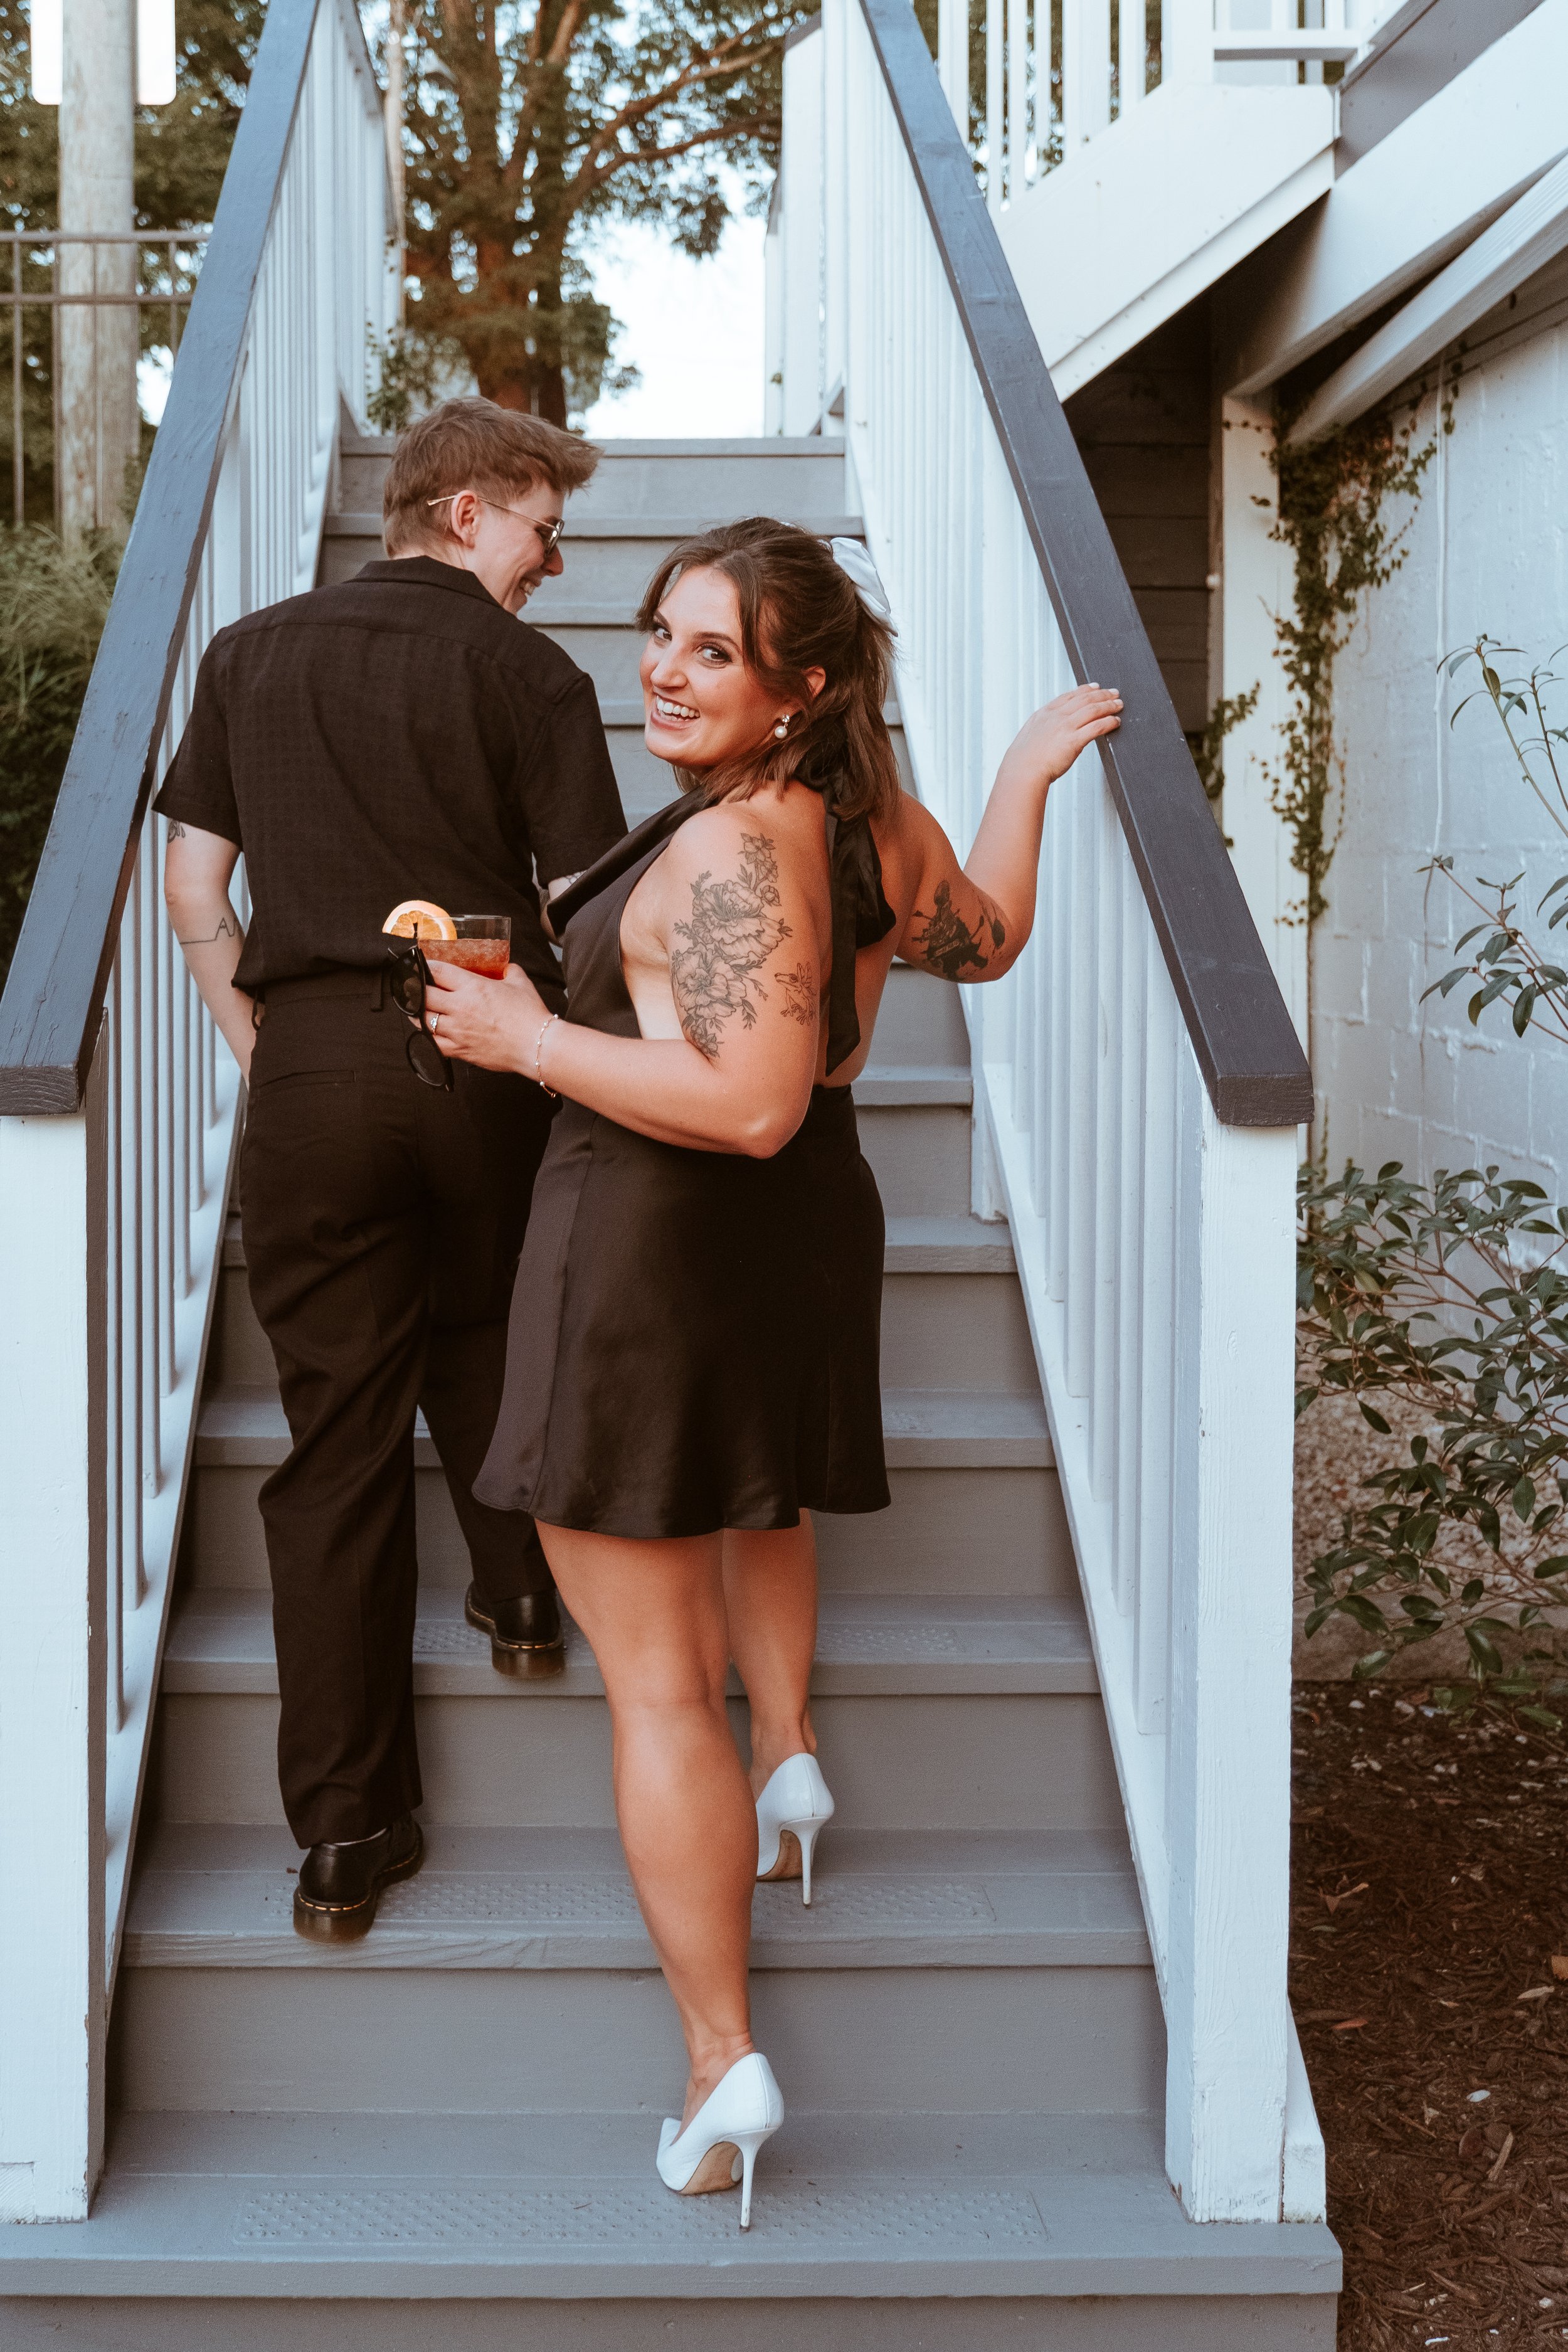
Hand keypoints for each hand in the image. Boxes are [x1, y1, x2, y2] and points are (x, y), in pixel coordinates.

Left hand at [423, 961, 547, 1075]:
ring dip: (416, 1013)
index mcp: (473, 987)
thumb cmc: (529, 1016)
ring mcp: (458, 1030)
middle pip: (423, 995)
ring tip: (415, 1008)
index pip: (438, 971)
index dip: (426, 965)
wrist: (536, 1046)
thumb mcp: (520, 982)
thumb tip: (504, 967)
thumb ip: (508, 970)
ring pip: (423, 1020)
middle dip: (415, 989)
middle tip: (413, 987)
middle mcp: (460, 1007)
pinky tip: (426, 1032)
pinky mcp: (460, 1050)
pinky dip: (426, 1036)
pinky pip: (433, 1044)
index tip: (422, 964)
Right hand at [1004, 684, 1122, 789]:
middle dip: (1102, 694)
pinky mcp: (1074, 741)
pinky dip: (1108, 722)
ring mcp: (1065, 727)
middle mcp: (1056, 717)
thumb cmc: (1023, 760)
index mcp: (1044, 714)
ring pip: (1093, 709)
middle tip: (1113, 693)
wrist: (1022, 771)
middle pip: (1084, 699)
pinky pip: (1097, 727)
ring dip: (1108, 705)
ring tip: (1118, 705)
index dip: (1084, 690)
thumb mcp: (1029, 736)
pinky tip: (1115, 722)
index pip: (1069, 696)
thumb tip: (1053, 733)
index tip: (1095, 687)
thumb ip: (1043, 730)